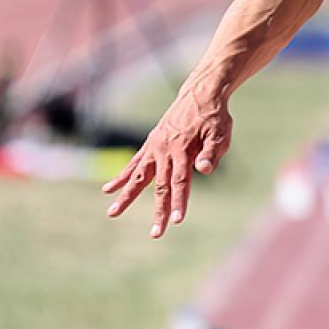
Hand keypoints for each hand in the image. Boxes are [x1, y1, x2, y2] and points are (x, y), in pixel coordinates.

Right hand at [102, 89, 233, 237]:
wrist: (200, 94)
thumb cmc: (214, 117)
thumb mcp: (220, 133)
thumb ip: (212, 152)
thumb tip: (204, 169)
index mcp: (183, 150)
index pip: (181, 182)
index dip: (179, 202)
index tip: (177, 220)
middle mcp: (164, 150)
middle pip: (160, 187)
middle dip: (159, 211)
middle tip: (155, 234)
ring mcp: (154, 148)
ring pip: (139, 176)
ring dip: (126, 196)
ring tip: (112, 213)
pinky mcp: (150, 145)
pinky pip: (134, 164)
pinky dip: (121, 177)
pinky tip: (108, 189)